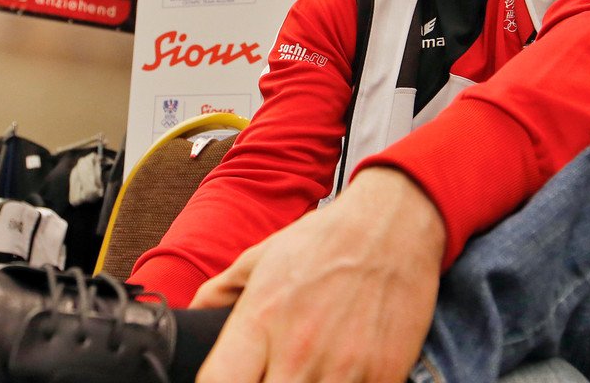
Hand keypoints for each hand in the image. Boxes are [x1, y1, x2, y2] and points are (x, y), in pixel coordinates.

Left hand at [191, 167, 445, 381]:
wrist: (395, 222)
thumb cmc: (327, 238)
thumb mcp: (262, 255)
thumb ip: (221, 291)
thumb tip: (194, 312)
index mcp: (260, 320)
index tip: (230, 380)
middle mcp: (296, 350)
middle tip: (272, 372)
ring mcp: (342, 368)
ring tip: (306, 373)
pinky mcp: (383, 375)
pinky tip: (341, 374)